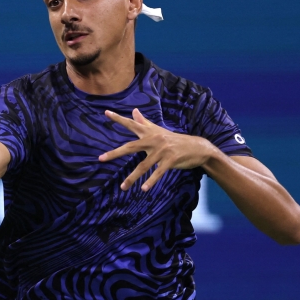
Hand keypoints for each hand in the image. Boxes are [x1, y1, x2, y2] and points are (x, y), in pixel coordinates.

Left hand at [99, 108, 217, 191]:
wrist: (198, 147)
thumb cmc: (175, 140)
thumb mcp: (158, 131)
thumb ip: (144, 122)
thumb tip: (134, 111)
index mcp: (149, 133)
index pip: (131, 124)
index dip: (118, 118)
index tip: (106, 112)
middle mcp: (154, 140)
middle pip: (131, 147)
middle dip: (115, 153)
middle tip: (101, 159)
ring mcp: (162, 150)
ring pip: (143, 165)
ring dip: (132, 178)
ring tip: (123, 187)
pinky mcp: (171, 160)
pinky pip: (158, 172)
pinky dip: (151, 181)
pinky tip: (143, 189)